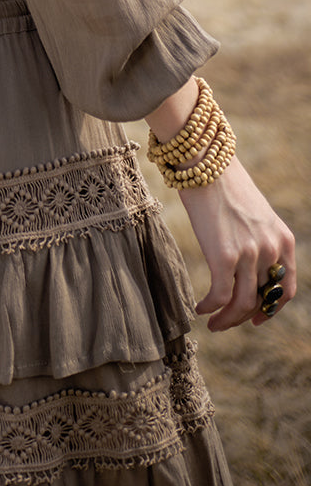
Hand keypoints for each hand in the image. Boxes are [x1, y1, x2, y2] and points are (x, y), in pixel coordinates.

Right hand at [179, 157, 296, 330]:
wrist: (205, 162)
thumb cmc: (223, 184)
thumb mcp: (254, 215)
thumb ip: (258, 241)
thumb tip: (246, 268)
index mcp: (283, 239)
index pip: (285, 288)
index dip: (272, 309)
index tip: (257, 319)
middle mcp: (271, 249)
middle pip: (261, 299)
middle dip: (244, 317)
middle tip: (226, 322)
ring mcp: (249, 254)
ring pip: (242, 304)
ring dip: (226, 320)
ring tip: (212, 323)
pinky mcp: (224, 256)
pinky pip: (220, 296)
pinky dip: (210, 308)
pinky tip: (199, 308)